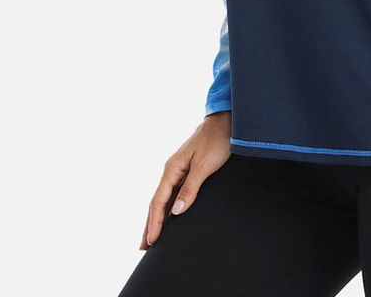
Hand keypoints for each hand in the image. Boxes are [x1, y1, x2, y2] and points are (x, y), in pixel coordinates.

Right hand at [139, 111, 231, 249]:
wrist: (226, 122)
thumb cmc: (216, 140)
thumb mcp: (204, 165)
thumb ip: (190, 188)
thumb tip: (176, 212)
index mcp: (172, 169)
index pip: (158, 201)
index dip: (154, 222)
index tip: (151, 241)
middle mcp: (173, 170)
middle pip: (158, 202)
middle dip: (150, 224)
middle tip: (143, 247)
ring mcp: (180, 171)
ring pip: (165, 198)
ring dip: (158, 217)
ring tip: (153, 237)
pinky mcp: (189, 171)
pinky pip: (175, 193)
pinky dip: (169, 208)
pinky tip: (170, 216)